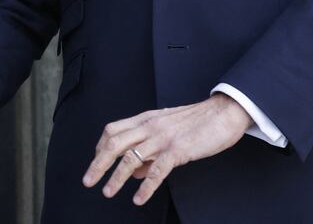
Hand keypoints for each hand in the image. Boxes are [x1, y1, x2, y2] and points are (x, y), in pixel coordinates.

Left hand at [82, 95, 250, 205]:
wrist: (224, 113)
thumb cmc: (198, 122)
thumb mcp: (168, 131)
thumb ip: (149, 149)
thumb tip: (132, 172)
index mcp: (146, 119)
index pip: (112, 130)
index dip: (99, 148)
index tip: (95, 164)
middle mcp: (150, 126)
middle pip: (114, 143)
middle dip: (98, 164)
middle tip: (88, 181)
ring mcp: (163, 137)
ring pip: (130, 157)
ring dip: (116, 177)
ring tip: (107, 192)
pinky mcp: (178, 149)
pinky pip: (157, 170)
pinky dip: (145, 187)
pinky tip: (139, 198)